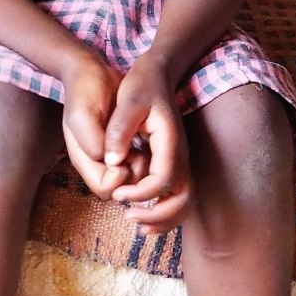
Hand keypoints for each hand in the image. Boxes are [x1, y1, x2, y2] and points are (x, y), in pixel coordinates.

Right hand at [61, 54, 136, 200]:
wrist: (91, 73)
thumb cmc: (84, 91)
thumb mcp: (82, 113)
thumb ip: (92, 140)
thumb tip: (110, 162)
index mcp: (84, 159)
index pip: (105, 189)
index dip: (119, 180)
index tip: (124, 159)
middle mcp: (97, 163)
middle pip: (120, 189)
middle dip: (133, 176)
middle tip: (136, 152)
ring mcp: (110, 157)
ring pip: (132, 179)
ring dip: (141, 167)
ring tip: (139, 145)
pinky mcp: (122, 148)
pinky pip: (138, 165)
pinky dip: (144, 157)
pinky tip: (142, 139)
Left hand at [104, 55, 190, 233]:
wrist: (158, 72)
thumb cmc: (142, 84)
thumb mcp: (128, 100)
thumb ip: (120, 130)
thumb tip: (112, 161)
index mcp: (170, 142)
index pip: (164, 180)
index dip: (142, 193)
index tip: (118, 194)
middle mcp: (180, 155)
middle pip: (183, 199)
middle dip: (159, 215)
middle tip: (130, 218)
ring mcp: (179, 160)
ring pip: (184, 202)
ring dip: (164, 219)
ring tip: (137, 223)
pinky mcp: (172, 162)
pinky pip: (175, 195)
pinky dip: (163, 210)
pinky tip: (140, 212)